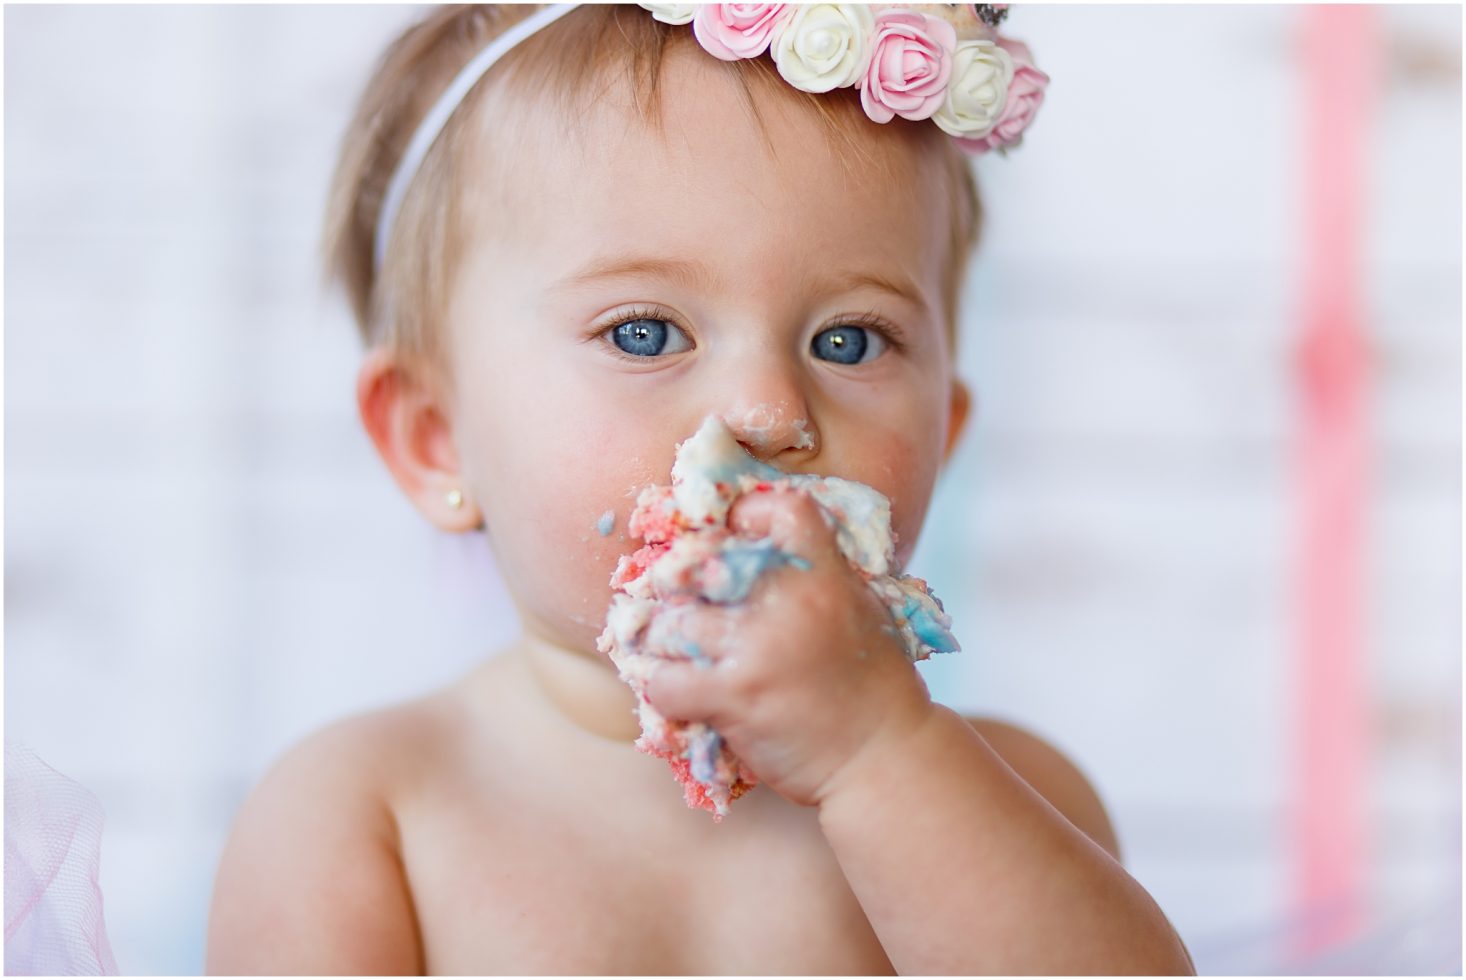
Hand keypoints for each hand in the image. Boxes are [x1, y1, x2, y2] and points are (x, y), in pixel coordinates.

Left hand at [644, 487, 935, 807]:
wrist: (884, 759)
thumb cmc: (874, 687)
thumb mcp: (861, 608)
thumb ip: (818, 574)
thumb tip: (762, 549)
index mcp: (826, 572)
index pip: (779, 506)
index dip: (746, 513)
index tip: (732, 536)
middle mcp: (789, 599)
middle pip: (702, 563)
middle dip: (685, 585)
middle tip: (689, 606)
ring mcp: (757, 645)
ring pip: (671, 621)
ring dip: (668, 642)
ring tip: (680, 654)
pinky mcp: (734, 695)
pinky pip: (663, 680)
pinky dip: (664, 688)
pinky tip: (683, 694)